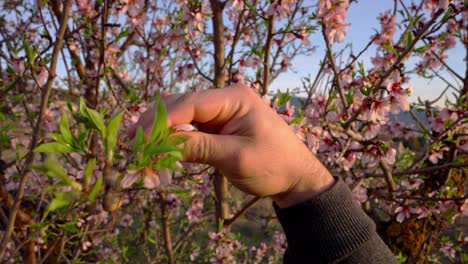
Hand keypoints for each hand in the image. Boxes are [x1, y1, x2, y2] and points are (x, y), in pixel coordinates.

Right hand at [135, 84, 333, 207]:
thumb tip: (161, 144)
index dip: (161, 120)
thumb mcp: (236, 157)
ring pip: (181, 117)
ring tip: (141, 151)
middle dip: (156, 125)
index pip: (189, 103)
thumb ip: (200, 147)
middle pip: (181, 106)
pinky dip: (174, 141)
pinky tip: (159, 153)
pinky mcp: (217, 128)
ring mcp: (220, 113)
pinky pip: (189, 130)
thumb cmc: (274, 165)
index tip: (140, 140)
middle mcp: (224, 100)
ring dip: (162, 134)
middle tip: (133, 146)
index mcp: (234, 98)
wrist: (296, 177)